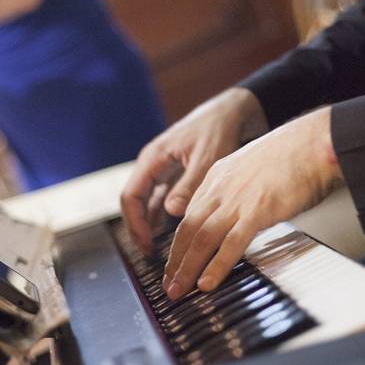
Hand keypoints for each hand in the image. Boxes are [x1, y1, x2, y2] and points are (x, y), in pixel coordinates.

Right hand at [121, 88, 267, 254]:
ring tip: (159, 249)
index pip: (130, 196)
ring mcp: (163, 169)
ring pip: (148, 202)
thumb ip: (189, 186)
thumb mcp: (206, 158)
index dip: (134, 223)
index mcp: (153, 158)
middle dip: (139, 229)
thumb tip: (172, 212)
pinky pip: (163, 198)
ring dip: (150, 225)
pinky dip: (164, 216)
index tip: (146, 244)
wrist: (234, 110)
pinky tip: (172, 233)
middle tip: (149, 254)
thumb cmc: (219, 128)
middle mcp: (153, 164)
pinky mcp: (176, 173)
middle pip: (135, 202)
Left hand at [162, 106, 342, 299]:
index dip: (179, 243)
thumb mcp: (254, 168)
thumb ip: (240, 190)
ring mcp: (238, 199)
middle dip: (175, 261)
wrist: (316, 142)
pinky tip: (207, 283)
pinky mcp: (258, 211)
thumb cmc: (295, 155)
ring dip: (187, 268)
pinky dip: (216, 266)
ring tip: (179, 290)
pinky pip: (231, 243)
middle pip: (188, 229)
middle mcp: (221, 187)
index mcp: (219, 176)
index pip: (189, 215)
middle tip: (169, 285)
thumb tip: (239, 213)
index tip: (174, 263)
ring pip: (202, 238)